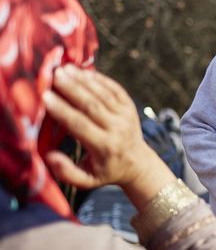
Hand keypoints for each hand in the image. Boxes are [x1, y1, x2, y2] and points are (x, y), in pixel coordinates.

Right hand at [42, 65, 174, 210]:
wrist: (137, 163)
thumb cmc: (105, 171)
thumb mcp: (87, 181)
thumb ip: (67, 172)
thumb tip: (49, 156)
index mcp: (105, 147)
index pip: (81, 125)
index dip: (62, 110)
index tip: (45, 97)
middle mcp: (118, 129)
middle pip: (92, 105)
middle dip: (71, 89)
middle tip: (52, 74)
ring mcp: (126, 115)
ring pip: (103, 94)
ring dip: (83, 79)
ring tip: (63, 69)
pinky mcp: (130, 106)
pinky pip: (115, 88)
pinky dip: (99, 78)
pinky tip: (82, 70)